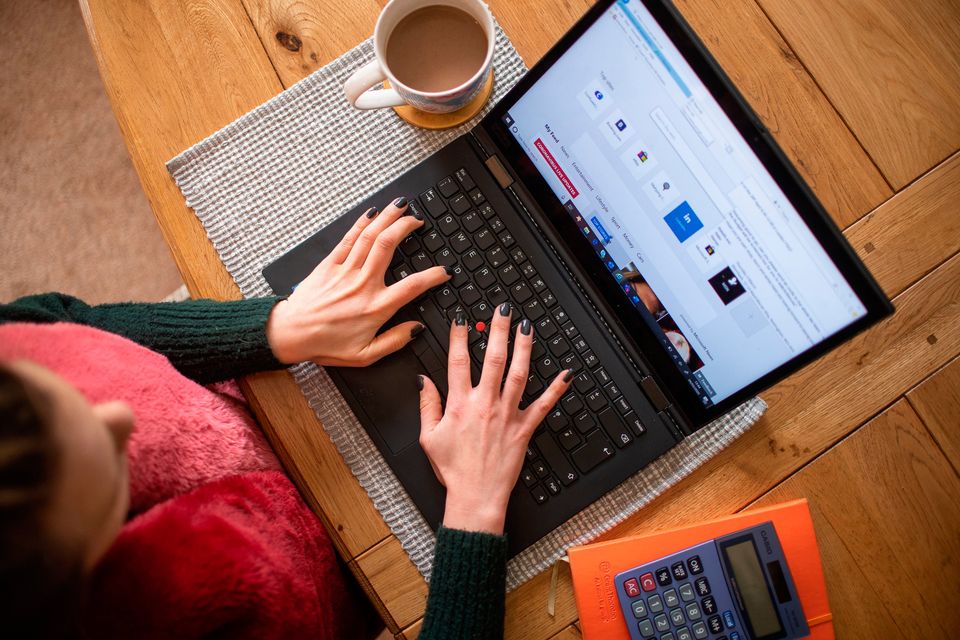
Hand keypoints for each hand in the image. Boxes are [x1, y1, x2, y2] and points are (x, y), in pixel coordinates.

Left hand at [266, 198, 449, 365]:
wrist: (290, 334)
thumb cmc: (325, 345)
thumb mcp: (365, 355)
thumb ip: (395, 341)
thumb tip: (416, 329)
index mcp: (375, 307)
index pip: (413, 286)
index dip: (433, 276)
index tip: (444, 271)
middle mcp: (362, 284)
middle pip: (389, 245)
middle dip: (406, 227)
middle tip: (418, 221)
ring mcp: (345, 271)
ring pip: (370, 236)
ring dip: (387, 217)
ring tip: (400, 206)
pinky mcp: (329, 265)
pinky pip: (348, 239)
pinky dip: (361, 223)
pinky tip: (372, 213)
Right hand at [417, 303, 572, 533]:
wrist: (475, 497)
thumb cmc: (452, 470)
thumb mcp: (428, 437)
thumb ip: (427, 405)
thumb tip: (423, 381)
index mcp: (460, 404)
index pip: (457, 361)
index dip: (458, 336)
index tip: (461, 318)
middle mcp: (485, 404)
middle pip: (493, 358)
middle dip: (498, 330)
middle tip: (503, 309)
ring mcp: (507, 415)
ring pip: (519, 374)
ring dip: (524, 348)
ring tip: (527, 327)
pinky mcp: (524, 429)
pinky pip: (544, 406)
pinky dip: (557, 389)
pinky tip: (567, 373)